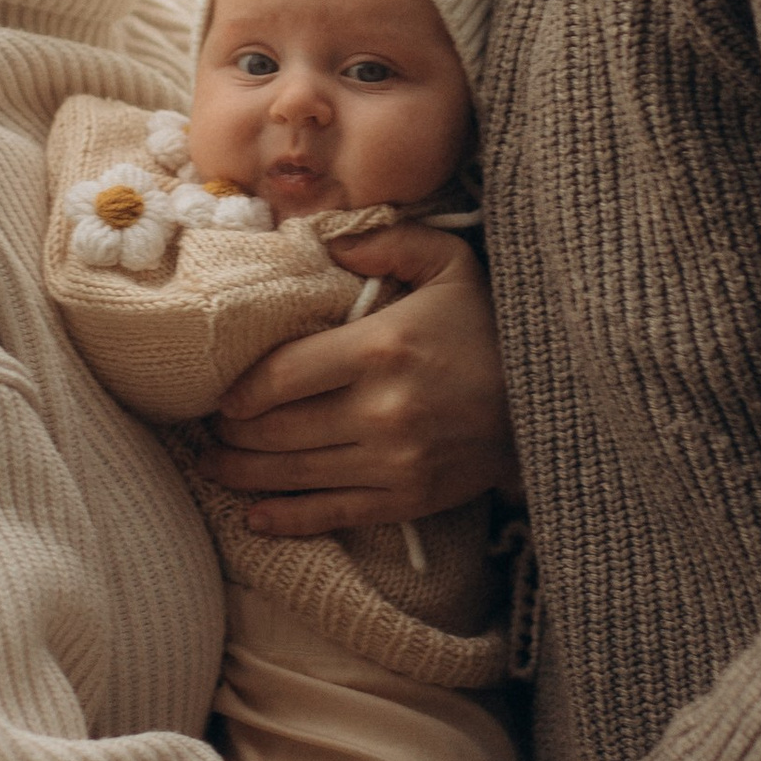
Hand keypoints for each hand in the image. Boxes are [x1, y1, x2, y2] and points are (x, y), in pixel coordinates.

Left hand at [194, 224, 518, 538]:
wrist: (554, 402)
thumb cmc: (493, 328)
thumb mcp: (450, 263)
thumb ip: (388, 242)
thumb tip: (331, 244)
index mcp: (380, 348)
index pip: (280, 375)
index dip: (239, 390)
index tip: (220, 394)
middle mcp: (380, 410)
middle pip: (276, 429)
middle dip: (231, 432)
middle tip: (207, 428)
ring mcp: (392, 462)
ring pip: (293, 474)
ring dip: (241, 473)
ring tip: (213, 464)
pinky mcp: (406, 499)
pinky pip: (330, 514)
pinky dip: (285, 518)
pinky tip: (252, 516)